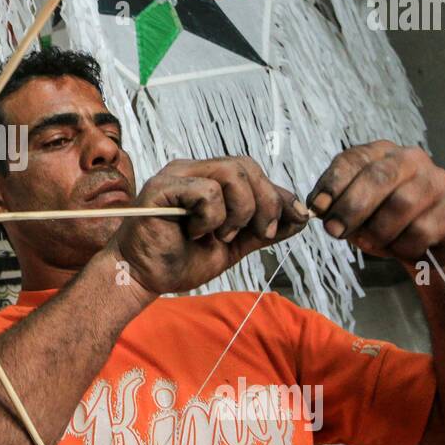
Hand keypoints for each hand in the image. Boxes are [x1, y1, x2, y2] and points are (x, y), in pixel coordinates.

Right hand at [105, 157, 310, 297]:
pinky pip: (207, 192)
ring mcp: (176, 175)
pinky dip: (211, 218)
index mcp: (208, 178)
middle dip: (266, 204)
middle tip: (258, 233)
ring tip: (220, 235)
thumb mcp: (233, 245)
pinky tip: (195, 232)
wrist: (143, 278)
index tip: (298, 218)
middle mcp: (193, 169)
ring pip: (232, 174)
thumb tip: (301, 218)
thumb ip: (262, 230)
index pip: (254, 172)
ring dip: (239, 211)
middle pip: (247, 167)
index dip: (279, 194)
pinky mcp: (162, 187)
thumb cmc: (179, 260)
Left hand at [307, 141, 444, 266]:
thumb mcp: (355, 211)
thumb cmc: (384, 222)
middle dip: (352, 208)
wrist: (431, 246)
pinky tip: (399, 248)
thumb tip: (316, 208)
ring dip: (377, 231)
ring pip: (401, 205)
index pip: (354, 159)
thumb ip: (335, 205)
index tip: (317, 208)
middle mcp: (413, 160)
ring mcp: (438, 183)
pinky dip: (401, 246)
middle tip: (335, 232)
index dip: (333, 183)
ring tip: (370, 242)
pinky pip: (421, 232)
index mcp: (382, 153)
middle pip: (379, 177)